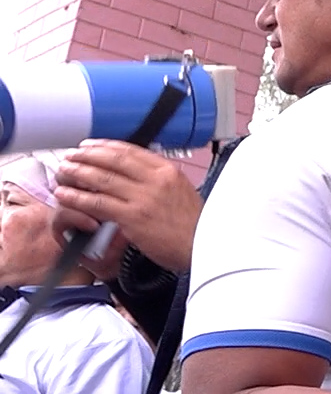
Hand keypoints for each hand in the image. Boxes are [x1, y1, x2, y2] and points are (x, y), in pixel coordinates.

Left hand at [52, 140, 202, 273]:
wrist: (204, 248)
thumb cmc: (194, 226)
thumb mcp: (183, 191)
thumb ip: (160, 180)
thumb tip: (136, 174)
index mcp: (168, 171)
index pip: (130, 150)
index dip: (104, 146)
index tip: (89, 146)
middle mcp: (156, 180)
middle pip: (112, 160)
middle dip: (86, 156)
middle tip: (70, 156)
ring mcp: (143, 198)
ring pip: (101, 179)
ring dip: (77, 173)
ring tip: (63, 172)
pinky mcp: (132, 218)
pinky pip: (98, 203)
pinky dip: (78, 198)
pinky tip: (66, 195)